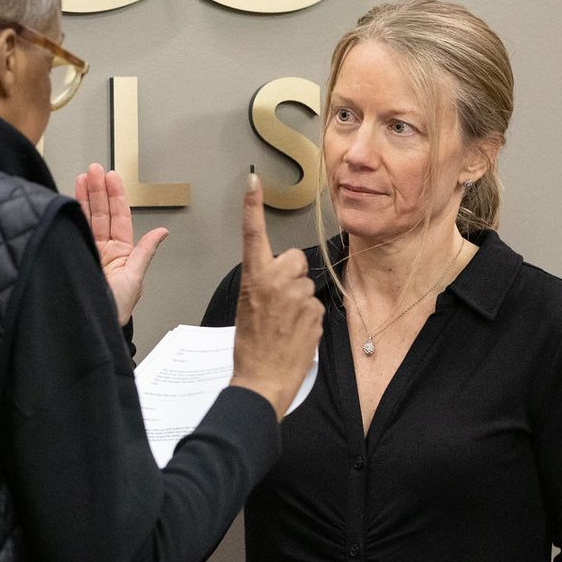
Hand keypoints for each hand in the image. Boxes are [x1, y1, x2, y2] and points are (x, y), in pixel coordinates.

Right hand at [75, 163, 169, 324]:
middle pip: (101, 213)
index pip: (118, 217)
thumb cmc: (114, 310)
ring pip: (86, 219)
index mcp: (121, 252)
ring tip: (82, 177)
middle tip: (94, 170)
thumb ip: (144, 252)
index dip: (115, 196)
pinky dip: (70, 216)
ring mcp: (86, 251)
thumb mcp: (134, 279)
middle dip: (97, 190)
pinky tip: (67, 200)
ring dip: (84, 197)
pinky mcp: (72, 256)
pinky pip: (72, 232)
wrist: (90, 326)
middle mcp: (103, 250)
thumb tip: (162, 231)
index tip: (110, 177)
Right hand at [229, 174, 322, 418]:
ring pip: (306, 284)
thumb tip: (278, 280)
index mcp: (253, 277)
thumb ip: (262, 285)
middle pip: (295, 259)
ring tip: (284, 325)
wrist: (262, 379)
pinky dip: (308, 318)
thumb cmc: (250, 347)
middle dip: (291, 274)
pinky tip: (295, 334)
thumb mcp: (246, 308)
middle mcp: (276, 281)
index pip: (253, 235)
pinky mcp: (315, 311)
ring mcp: (298, 296)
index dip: (253, 207)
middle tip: (278, 302)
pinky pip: (315, 304)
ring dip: (299, 300)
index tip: (253, 181)